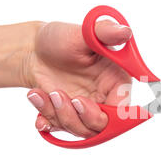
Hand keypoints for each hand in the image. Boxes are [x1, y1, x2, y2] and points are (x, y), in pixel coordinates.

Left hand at [25, 20, 132, 137]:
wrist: (35, 50)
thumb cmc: (63, 38)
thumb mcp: (84, 32)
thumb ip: (106, 32)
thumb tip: (125, 32)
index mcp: (117, 82)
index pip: (123, 111)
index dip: (106, 114)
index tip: (81, 101)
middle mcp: (105, 99)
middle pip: (101, 126)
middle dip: (77, 116)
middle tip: (58, 95)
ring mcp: (86, 110)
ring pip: (79, 130)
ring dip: (58, 114)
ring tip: (45, 91)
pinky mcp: (68, 116)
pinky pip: (61, 129)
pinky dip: (47, 119)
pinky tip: (38, 101)